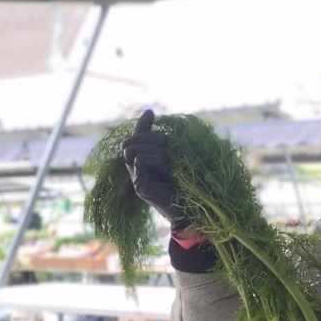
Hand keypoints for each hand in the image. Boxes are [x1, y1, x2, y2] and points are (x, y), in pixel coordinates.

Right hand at [123, 109, 188, 230]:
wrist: (191, 210)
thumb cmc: (184, 182)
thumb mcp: (172, 154)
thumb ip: (160, 138)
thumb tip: (148, 111)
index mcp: (143, 162)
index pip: (134, 137)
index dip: (142, 125)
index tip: (151, 114)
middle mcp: (136, 171)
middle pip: (130, 143)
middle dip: (148, 138)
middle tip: (165, 143)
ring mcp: (136, 180)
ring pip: (134, 151)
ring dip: (153, 149)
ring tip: (167, 159)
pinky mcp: (140, 188)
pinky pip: (140, 162)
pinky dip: (153, 159)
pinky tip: (165, 166)